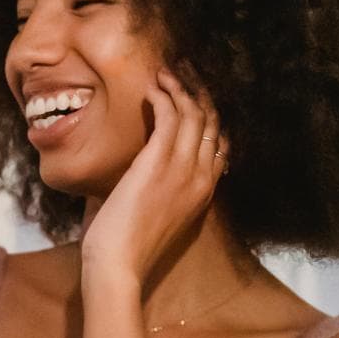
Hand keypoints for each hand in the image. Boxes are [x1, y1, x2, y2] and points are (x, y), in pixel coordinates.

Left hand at [79, 69, 224, 281]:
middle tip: (182, 73)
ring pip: (193, 114)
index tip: (193, 98)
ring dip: (179, 88)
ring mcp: (183, 168)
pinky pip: (169, 116)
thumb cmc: (129, 246)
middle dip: (198, 93)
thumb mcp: (158, 214)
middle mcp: (201, 177)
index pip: (219, 144)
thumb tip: (141, 169)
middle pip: (211, 122)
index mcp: (204, 191)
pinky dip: (162, 96)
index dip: (209, 116)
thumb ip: (161, 188)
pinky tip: (152, 87)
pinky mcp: (159, 162)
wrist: (119, 264)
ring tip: (164, 74)